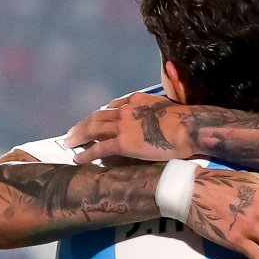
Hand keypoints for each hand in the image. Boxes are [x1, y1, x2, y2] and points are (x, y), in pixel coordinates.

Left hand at [67, 94, 192, 163]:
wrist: (188, 127)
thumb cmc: (188, 120)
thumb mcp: (173, 106)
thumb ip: (164, 107)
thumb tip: (167, 104)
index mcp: (138, 100)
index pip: (115, 106)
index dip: (103, 113)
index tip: (96, 119)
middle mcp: (126, 110)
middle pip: (99, 116)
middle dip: (84, 124)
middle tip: (73, 132)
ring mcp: (123, 126)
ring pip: (93, 129)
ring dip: (79, 136)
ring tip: (69, 144)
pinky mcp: (123, 143)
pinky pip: (99, 148)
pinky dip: (86, 153)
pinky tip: (78, 158)